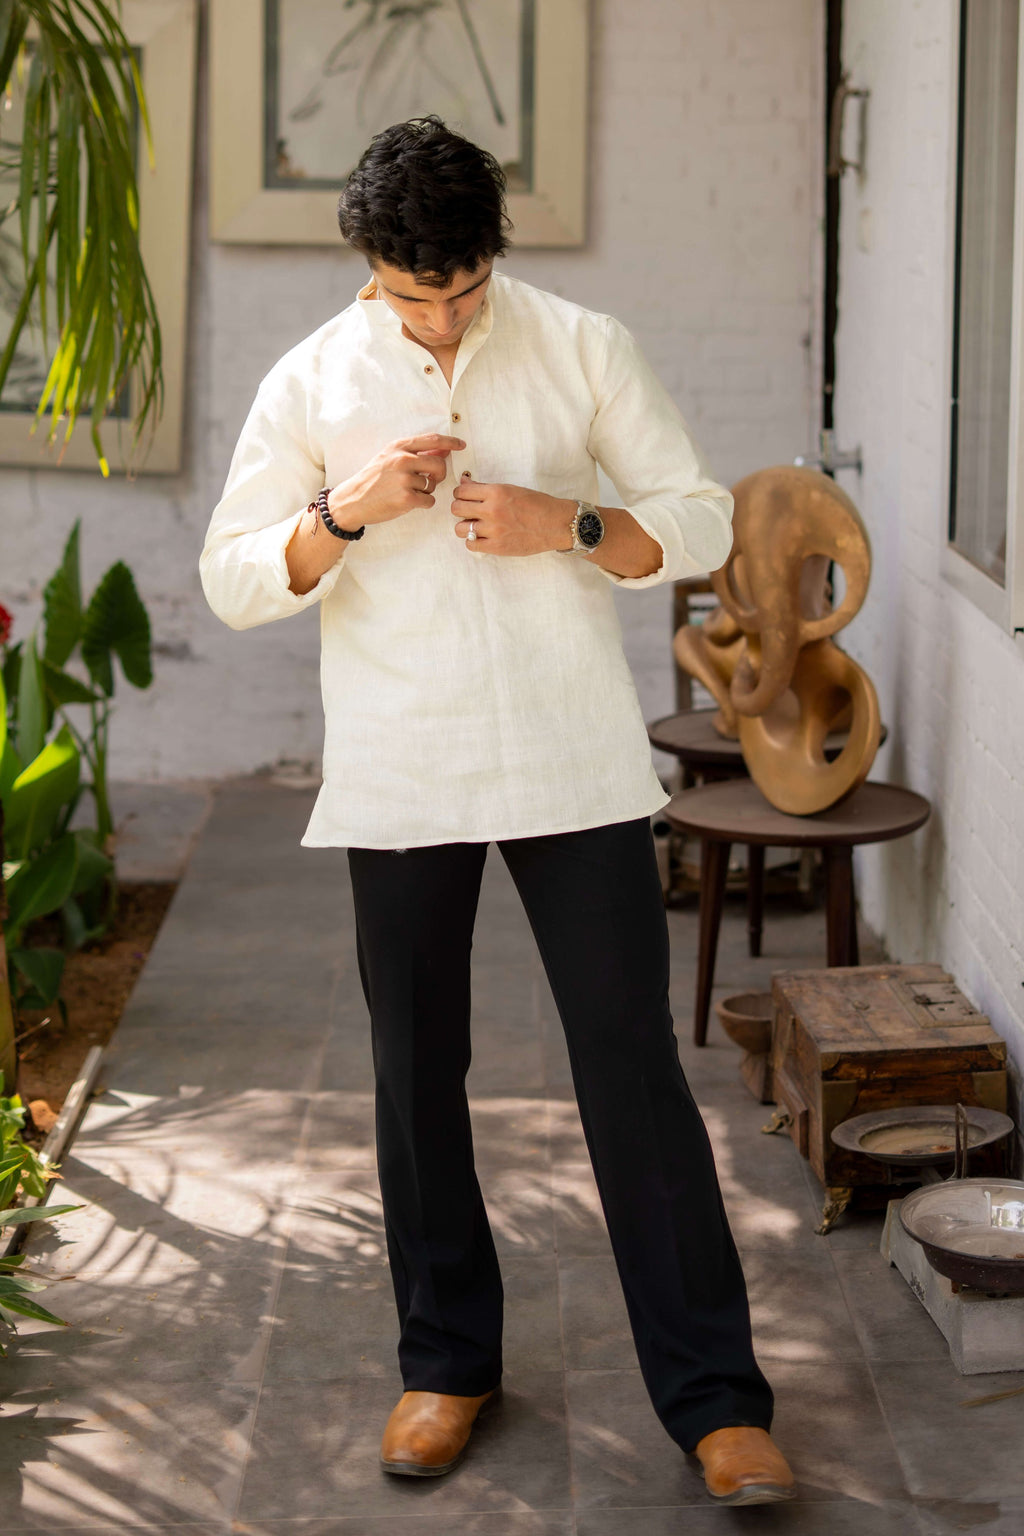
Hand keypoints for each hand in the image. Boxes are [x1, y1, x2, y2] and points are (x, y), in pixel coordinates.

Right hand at [329, 433, 465, 528]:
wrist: (353, 499)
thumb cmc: (373, 478)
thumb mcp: (390, 458)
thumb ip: (416, 453)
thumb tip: (443, 450)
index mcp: (399, 447)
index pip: (433, 440)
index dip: (451, 442)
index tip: (461, 445)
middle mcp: (402, 460)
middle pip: (439, 465)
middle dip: (439, 475)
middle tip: (430, 480)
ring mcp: (404, 479)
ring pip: (433, 485)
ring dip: (426, 490)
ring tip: (409, 491)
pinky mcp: (406, 498)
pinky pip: (429, 500)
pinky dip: (423, 503)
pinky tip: (409, 501)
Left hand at [451, 475, 571, 554]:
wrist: (556, 524)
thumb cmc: (537, 504)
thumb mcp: (511, 489)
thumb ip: (485, 487)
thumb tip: (464, 481)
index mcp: (496, 492)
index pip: (461, 491)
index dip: (461, 494)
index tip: (467, 498)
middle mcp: (492, 510)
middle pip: (456, 509)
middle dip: (461, 509)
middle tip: (470, 512)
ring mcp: (494, 530)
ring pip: (460, 529)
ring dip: (465, 527)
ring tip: (476, 526)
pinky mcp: (497, 547)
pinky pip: (470, 545)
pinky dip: (473, 542)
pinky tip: (483, 538)